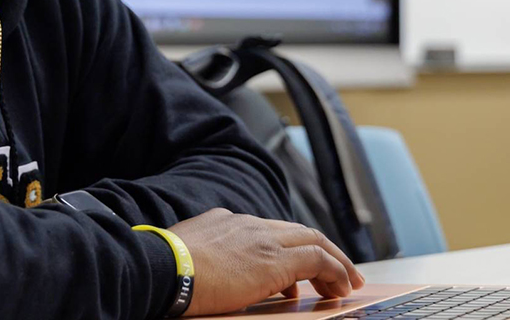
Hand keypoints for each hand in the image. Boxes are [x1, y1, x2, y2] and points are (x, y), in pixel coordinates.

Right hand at [167, 208, 364, 315]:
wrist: (161, 267)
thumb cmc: (165, 269)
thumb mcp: (189, 253)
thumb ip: (210, 255)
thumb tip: (216, 275)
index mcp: (228, 221)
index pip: (270, 231)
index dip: (290, 249)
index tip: (299, 272)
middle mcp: (249, 225)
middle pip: (299, 232)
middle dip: (324, 250)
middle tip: (340, 272)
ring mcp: (262, 239)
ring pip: (314, 240)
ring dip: (335, 262)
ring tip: (348, 282)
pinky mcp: (273, 261)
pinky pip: (317, 260)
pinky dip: (334, 271)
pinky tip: (340, 287)